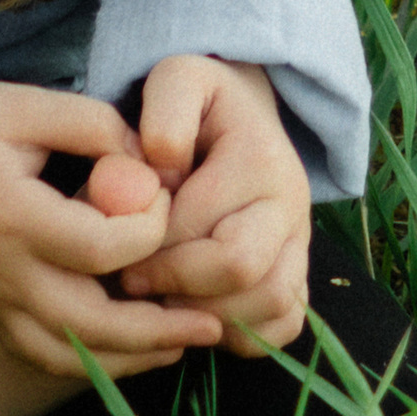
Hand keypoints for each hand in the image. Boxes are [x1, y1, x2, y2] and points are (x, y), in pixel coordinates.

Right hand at [0, 78, 220, 402]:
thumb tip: (149, 160)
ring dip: (131, 357)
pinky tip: (130, 353)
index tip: (167, 196)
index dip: (147, 228)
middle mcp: (7, 276)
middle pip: (91, 324)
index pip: (100, 247)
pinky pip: (45, 356)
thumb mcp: (29, 104)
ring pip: (70, 352)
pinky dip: (91, 363)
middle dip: (157, 329)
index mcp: (17, 220)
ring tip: (184, 345)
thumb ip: (94, 126)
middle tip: (212, 323)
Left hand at [109, 54, 310, 356]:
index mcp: (262, 159)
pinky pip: (282, 326)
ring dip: (207, 313)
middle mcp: (292, 205)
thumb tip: (162, 164)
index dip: (154, 252)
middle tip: (135, 278)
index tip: (117, 247)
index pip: (208, 228)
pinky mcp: (297, 275)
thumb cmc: (196, 108)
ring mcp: (300, 244)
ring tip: (165, 293)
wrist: (238, 118)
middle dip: (179, 285)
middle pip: (245, 272)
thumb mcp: (176, 82)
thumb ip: (165, 111)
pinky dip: (241, 332)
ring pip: (271, 307)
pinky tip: (199, 309)